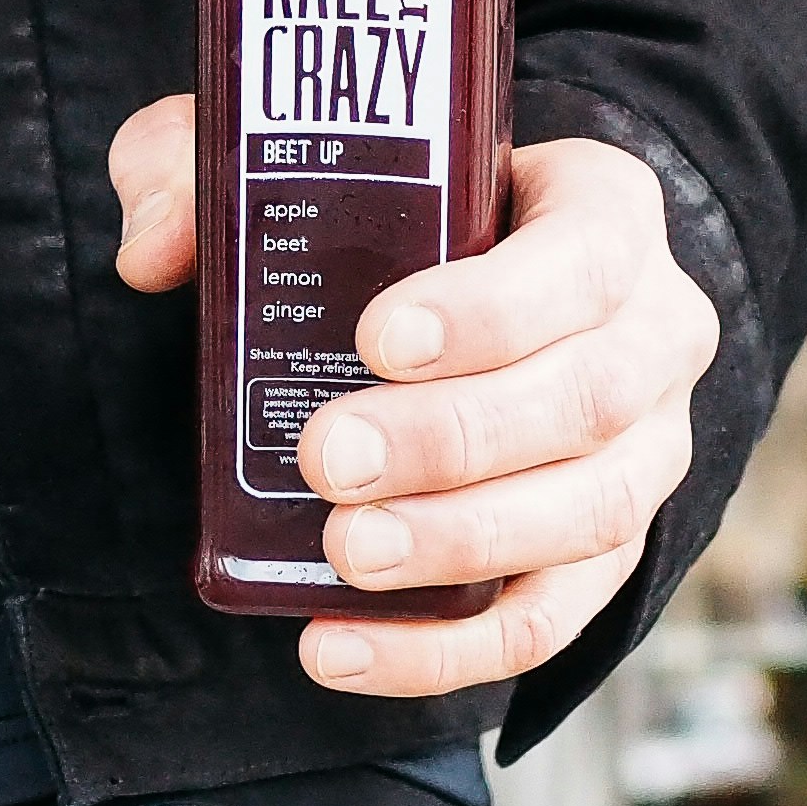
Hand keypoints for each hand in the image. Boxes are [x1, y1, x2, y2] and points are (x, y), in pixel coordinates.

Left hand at [111, 95, 717, 695]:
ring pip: (589, 516)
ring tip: (345, 553)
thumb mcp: (313, 155)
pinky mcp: (605, 551)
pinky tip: (337, 650)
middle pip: (590, 400)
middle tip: (329, 456)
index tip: (379, 337)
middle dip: (456, 439)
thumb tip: (152, 248)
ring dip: (461, 544)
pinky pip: (547, 619)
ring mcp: (645, 452)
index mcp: (608, 214)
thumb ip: (219, 168)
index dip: (494, 309)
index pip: (586, 260)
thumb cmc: (400, 210)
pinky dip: (446, 650)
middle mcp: (654, 334)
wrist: (487, 293)